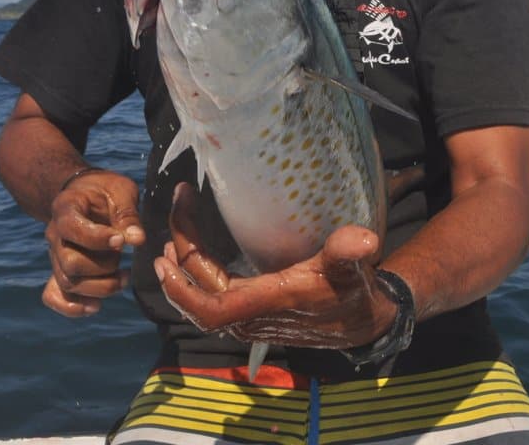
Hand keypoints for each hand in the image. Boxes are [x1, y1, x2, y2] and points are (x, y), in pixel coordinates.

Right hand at [41, 169, 144, 316]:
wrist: (83, 193)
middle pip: (70, 263)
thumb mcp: (121, 191)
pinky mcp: (60, 270)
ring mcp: (55, 255)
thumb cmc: (105, 190)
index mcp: (66, 208)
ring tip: (124, 278)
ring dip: (99, 288)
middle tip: (122, 258)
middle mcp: (54, 234)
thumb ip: (128, 214)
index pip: (71, 227)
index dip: (97, 239)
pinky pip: (54, 296)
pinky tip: (96, 305)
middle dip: (103, 267)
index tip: (120, 241)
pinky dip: (72, 307)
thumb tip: (137, 240)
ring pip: (67, 282)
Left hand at [153, 183, 396, 348]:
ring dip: (184, 259)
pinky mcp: (249, 305)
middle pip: (198, 290)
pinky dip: (197, 267)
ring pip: (201, 289)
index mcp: (266, 306)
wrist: (360, 321)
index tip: (165, 259)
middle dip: (180, 251)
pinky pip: (211, 289)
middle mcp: (248, 315)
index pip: (210, 309)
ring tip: (176, 224)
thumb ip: (349, 255)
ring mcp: (246, 312)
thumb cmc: (352, 295)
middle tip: (179, 205)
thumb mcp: (352, 272)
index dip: (183, 291)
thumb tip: (363, 239)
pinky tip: (192, 245)